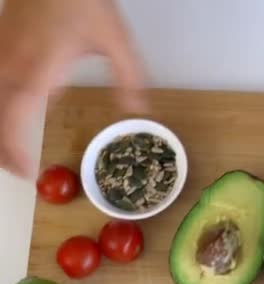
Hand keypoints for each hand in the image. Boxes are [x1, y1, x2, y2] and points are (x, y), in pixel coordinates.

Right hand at [0, 0, 144, 178]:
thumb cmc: (82, 0)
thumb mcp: (116, 39)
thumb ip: (128, 78)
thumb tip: (138, 111)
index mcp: (38, 72)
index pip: (14, 122)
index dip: (14, 151)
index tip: (26, 173)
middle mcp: (10, 67)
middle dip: (3, 149)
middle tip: (19, 169)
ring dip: (0, 129)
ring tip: (14, 151)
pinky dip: (2, 106)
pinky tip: (16, 110)